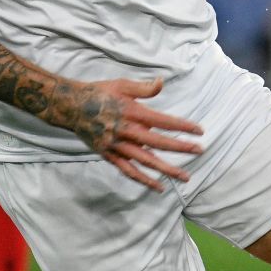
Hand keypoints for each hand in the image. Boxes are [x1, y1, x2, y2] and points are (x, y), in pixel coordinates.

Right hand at [65, 77, 204, 189]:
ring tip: (185, 177)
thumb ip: (144, 88)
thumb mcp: (121, 85)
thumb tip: (162, 82)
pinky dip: (144, 180)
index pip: (163, 121)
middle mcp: (125, 131)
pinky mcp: (109, 155)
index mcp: (131, 112)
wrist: (69, 107)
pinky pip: (129, 171)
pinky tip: (159, 187)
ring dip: (166, 169)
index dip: (182, 126)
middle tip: (200, 150)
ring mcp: (116, 146)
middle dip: (180, 147)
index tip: (200, 131)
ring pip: (145, 161)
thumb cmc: (99, 93)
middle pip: (157, 143)